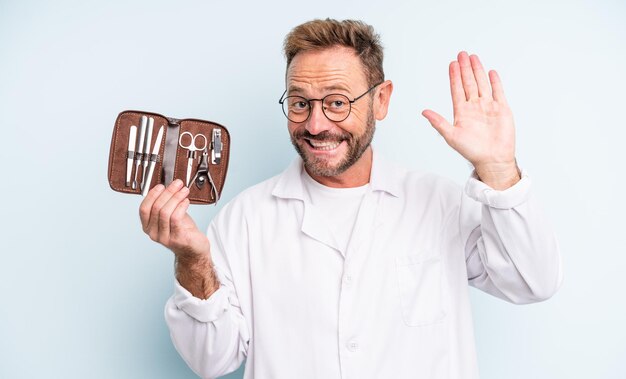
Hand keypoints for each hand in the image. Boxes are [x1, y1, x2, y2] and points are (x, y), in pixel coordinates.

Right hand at [139, 179, 209, 259]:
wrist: (194, 249)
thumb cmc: (182, 231)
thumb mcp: (171, 216)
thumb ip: (167, 204)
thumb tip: (169, 187)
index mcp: (148, 226)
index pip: (144, 209)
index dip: (152, 195)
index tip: (162, 185)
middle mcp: (153, 233)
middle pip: (156, 208)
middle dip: (168, 192)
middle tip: (177, 184)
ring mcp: (164, 237)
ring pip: (165, 212)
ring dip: (176, 197)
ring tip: (184, 191)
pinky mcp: (177, 238)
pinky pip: (176, 218)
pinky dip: (181, 206)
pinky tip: (186, 201)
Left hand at [422, 51, 519, 188]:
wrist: (492, 159)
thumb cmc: (471, 151)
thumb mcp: (451, 136)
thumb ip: (438, 122)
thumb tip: (423, 112)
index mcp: (462, 112)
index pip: (457, 89)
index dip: (454, 76)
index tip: (452, 64)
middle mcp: (474, 107)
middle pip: (469, 83)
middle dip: (465, 68)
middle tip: (461, 54)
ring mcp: (488, 107)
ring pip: (482, 84)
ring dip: (478, 71)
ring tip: (473, 57)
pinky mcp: (502, 109)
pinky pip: (498, 92)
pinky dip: (495, 82)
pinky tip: (491, 72)